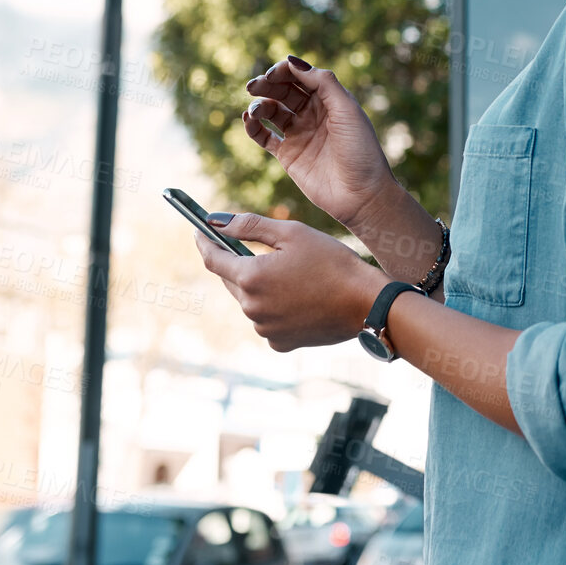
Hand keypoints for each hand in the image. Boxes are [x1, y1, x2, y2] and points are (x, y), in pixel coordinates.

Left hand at [196, 211, 391, 351]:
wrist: (366, 303)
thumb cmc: (332, 262)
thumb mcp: (292, 233)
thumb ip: (249, 225)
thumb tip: (215, 221)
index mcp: (250, 277)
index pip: (213, 258)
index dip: (204, 242)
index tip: (199, 231)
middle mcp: (251, 308)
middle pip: (231, 280)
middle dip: (237, 263)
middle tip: (254, 248)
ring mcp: (264, 329)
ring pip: (249, 301)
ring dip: (259, 286)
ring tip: (289, 273)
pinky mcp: (279, 343)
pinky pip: (266, 320)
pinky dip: (274, 307)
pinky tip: (298, 297)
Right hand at [240, 55, 396, 228]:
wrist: (361, 195)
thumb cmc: (360, 151)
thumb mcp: (347, 110)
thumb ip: (323, 83)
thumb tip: (293, 61)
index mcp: (330, 100)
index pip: (301, 76)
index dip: (285, 71)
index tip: (273, 74)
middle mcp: (313, 114)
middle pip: (284, 90)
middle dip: (267, 84)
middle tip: (253, 86)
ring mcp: (299, 134)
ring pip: (272, 111)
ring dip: (260, 106)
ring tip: (254, 111)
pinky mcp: (288, 155)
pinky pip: (264, 136)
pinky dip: (253, 127)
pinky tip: (248, 120)